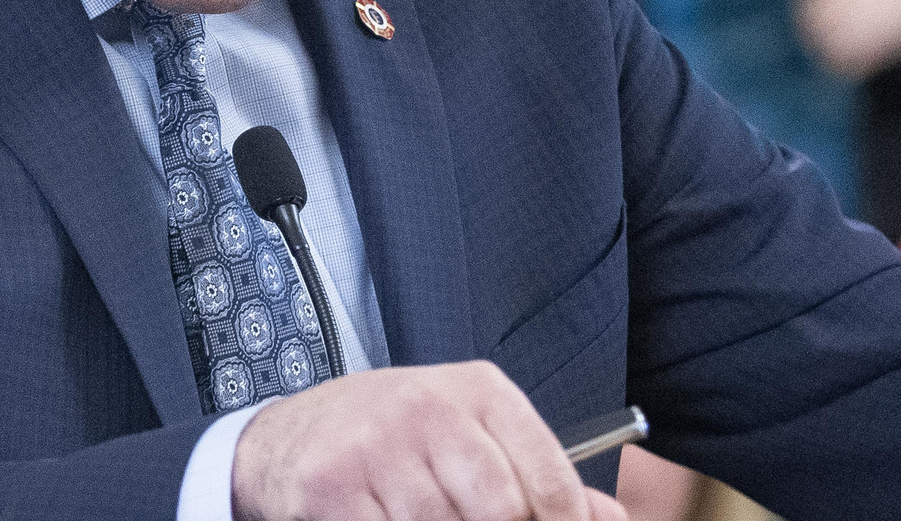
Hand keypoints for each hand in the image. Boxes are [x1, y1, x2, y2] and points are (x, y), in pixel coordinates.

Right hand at [232, 362, 628, 520]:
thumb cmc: (392, 437)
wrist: (292, 437)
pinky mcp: (334, 488)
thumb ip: (540, 477)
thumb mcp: (472, 435)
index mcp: (479, 392)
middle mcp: (430, 410)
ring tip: (418, 513)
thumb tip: (608, 518)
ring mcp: (379, 448)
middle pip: (501, 513)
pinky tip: (384, 518)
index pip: (549, 480)